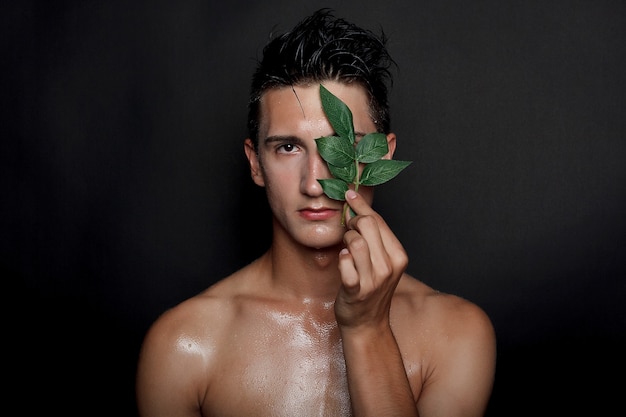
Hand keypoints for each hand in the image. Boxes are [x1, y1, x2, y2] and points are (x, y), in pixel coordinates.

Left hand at [334, 189, 408, 329]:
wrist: (367, 324)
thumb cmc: (370, 288)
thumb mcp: (380, 261)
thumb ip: (373, 237)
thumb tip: (356, 207)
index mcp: (398, 255)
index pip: (379, 220)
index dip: (361, 205)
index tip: (349, 194)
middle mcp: (389, 266)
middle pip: (368, 225)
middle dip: (352, 221)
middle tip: (347, 229)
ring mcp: (374, 280)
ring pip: (356, 242)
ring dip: (346, 240)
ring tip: (346, 247)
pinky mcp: (356, 290)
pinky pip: (345, 263)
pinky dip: (342, 258)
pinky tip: (343, 260)